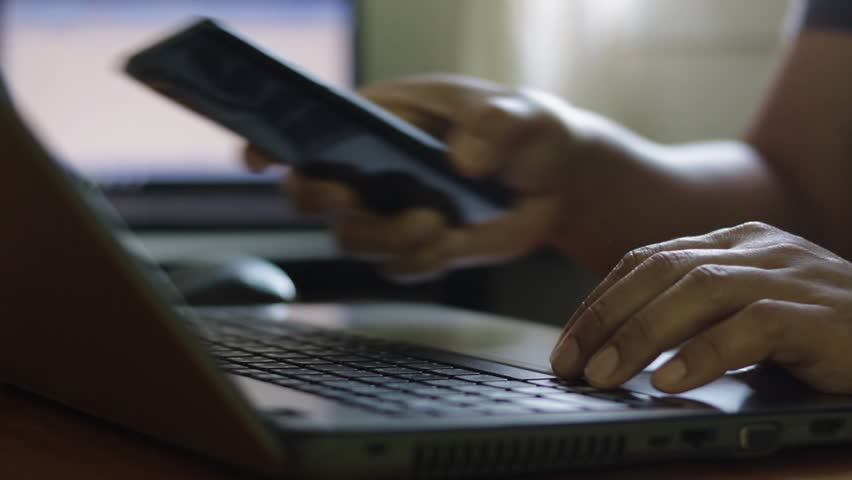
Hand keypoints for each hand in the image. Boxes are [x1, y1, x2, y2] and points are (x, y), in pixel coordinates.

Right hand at [245, 74, 614, 280]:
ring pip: (351, 238)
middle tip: (352, 197)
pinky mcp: (417, 247)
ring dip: (386, 236)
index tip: (259, 156)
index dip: (276, 141)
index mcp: (383, 117)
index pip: (314, 126)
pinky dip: (420, 260)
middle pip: (311, 192)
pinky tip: (453, 240)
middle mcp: (374, 167)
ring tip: (437, 221)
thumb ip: (498, 126)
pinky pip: (397, 267)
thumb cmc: (527, 129)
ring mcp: (393, 211)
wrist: (555, 180)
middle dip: (320, 199)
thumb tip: (461, 162)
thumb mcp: (523, 114)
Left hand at [550, 222, 851, 393]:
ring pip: (695, 291)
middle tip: (569, 362)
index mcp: (733, 242)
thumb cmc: (820, 330)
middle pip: (659, 271)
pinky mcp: (815, 312)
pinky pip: (749, 327)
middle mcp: (755, 248)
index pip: (646, 260)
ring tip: (605, 375)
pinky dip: (704, 354)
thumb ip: (695, 312)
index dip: (599, 300)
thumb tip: (616, 346)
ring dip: (640, 336)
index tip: (567, 341)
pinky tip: (671, 381)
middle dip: (605, 317)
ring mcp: (787, 274)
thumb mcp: (747, 310)